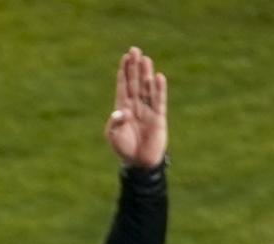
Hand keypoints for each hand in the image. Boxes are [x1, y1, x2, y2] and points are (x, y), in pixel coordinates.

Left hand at [105, 47, 167, 167]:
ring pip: (147, 88)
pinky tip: (158, 77)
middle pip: (135, 82)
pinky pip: (159, 101)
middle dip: (134, 66)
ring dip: (146, 74)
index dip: (124, 71)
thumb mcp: (114, 136)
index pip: (123, 85)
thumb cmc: (124, 149)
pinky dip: (159, 89)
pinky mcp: (158, 117)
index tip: (125, 57)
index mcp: (122, 108)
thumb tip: (121, 111)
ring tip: (146, 59)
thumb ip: (116, 122)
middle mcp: (135, 105)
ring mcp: (147, 110)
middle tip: (135, 50)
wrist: (139, 163)